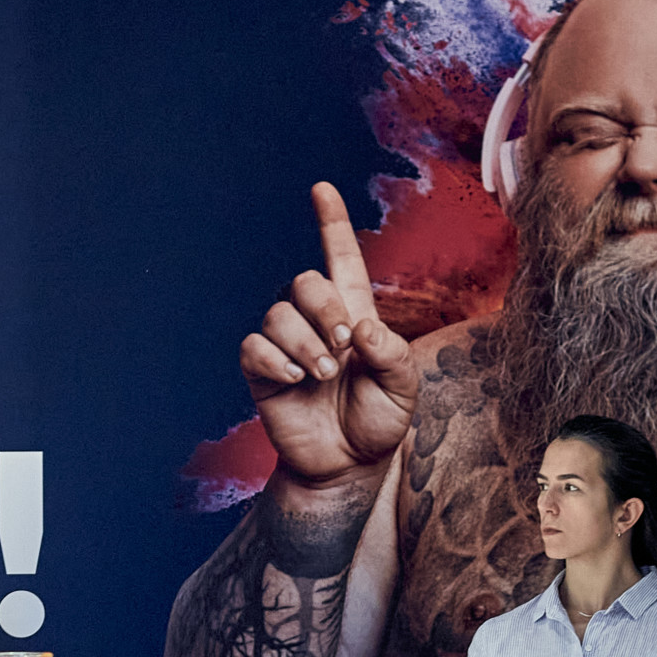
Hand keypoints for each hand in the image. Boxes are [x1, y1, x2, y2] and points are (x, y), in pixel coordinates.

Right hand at [239, 182, 421, 491]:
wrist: (348, 466)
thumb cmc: (378, 422)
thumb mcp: (403, 388)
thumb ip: (391, 353)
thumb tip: (359, 327)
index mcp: (354, 314)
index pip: (341, 259)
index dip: (331, 223)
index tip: (320, 189)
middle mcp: (317, 322)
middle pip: (304, 281)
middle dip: (323, 308)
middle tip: (342, 346)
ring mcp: (287, 347)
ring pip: (278, 315)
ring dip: (303, 342)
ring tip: (322, 376)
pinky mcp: (263, 373)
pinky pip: (253, 347)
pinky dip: (274, 359)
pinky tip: (295, 380)